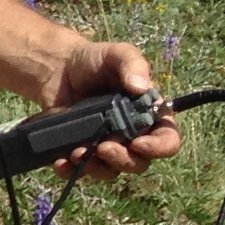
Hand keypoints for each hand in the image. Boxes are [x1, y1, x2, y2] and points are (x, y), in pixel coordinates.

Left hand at [41, 41, 181, 179]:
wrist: (58, 68)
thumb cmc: (95, 60)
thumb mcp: (117, 54)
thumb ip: (133, 64)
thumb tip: (141, 87)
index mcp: (149, 115)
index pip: (167, 140)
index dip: (159, 148)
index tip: (139, 144)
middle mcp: (132, 135)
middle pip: (138, 162)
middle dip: (123, 160)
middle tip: (103, 147)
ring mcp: (106, 145)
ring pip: (110, 170)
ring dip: (96, 167)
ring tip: (77, 153)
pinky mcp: (82, 150)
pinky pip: (80, 170)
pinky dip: (71, 171)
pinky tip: (60, 161)